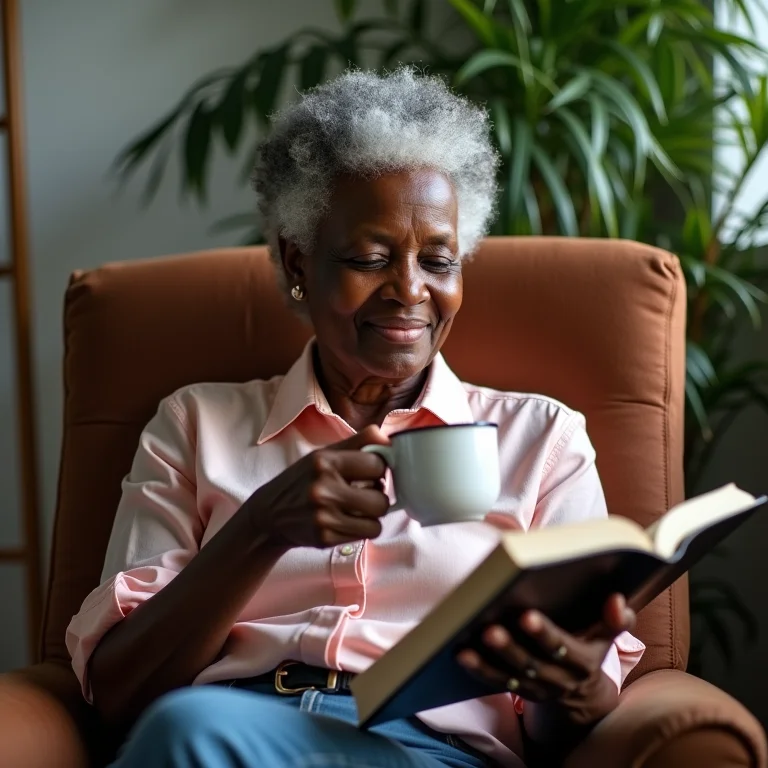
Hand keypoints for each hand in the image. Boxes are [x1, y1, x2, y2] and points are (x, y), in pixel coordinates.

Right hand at [244, 425, 390, 548]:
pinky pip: (366, 535)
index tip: (369, 472)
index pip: (377, 464)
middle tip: (363, 494)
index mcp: (324, 461)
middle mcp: (322, 488)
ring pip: (377, 521)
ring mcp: (323, 516)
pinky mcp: (325, 538)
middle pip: (380, 499)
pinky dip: (360, 529)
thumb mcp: (324, 454)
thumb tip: (387, 437)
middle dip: (377, 496)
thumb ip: (358, 442)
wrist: (270, 514)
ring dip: (371, 516)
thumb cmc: (303, 480)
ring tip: (355, 509)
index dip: (378, 468)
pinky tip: (345, 521)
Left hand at [457, 594, 634, 726]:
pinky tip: (461, 655)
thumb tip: (617, 599)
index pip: (562, 647)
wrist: (582, 694)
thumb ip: (615, 619)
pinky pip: (497, 683)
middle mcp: (558, 678)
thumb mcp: (605, 637)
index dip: (545, 634)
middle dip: (509, 647)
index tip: (527, 614)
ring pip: (510, 677)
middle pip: (531, 664)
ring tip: (466, 647)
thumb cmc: (589, 650)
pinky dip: (479, 670)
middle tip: (489, 629)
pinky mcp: (519, 691)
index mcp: (580, 661)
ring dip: (487, 662)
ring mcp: (536, 687)